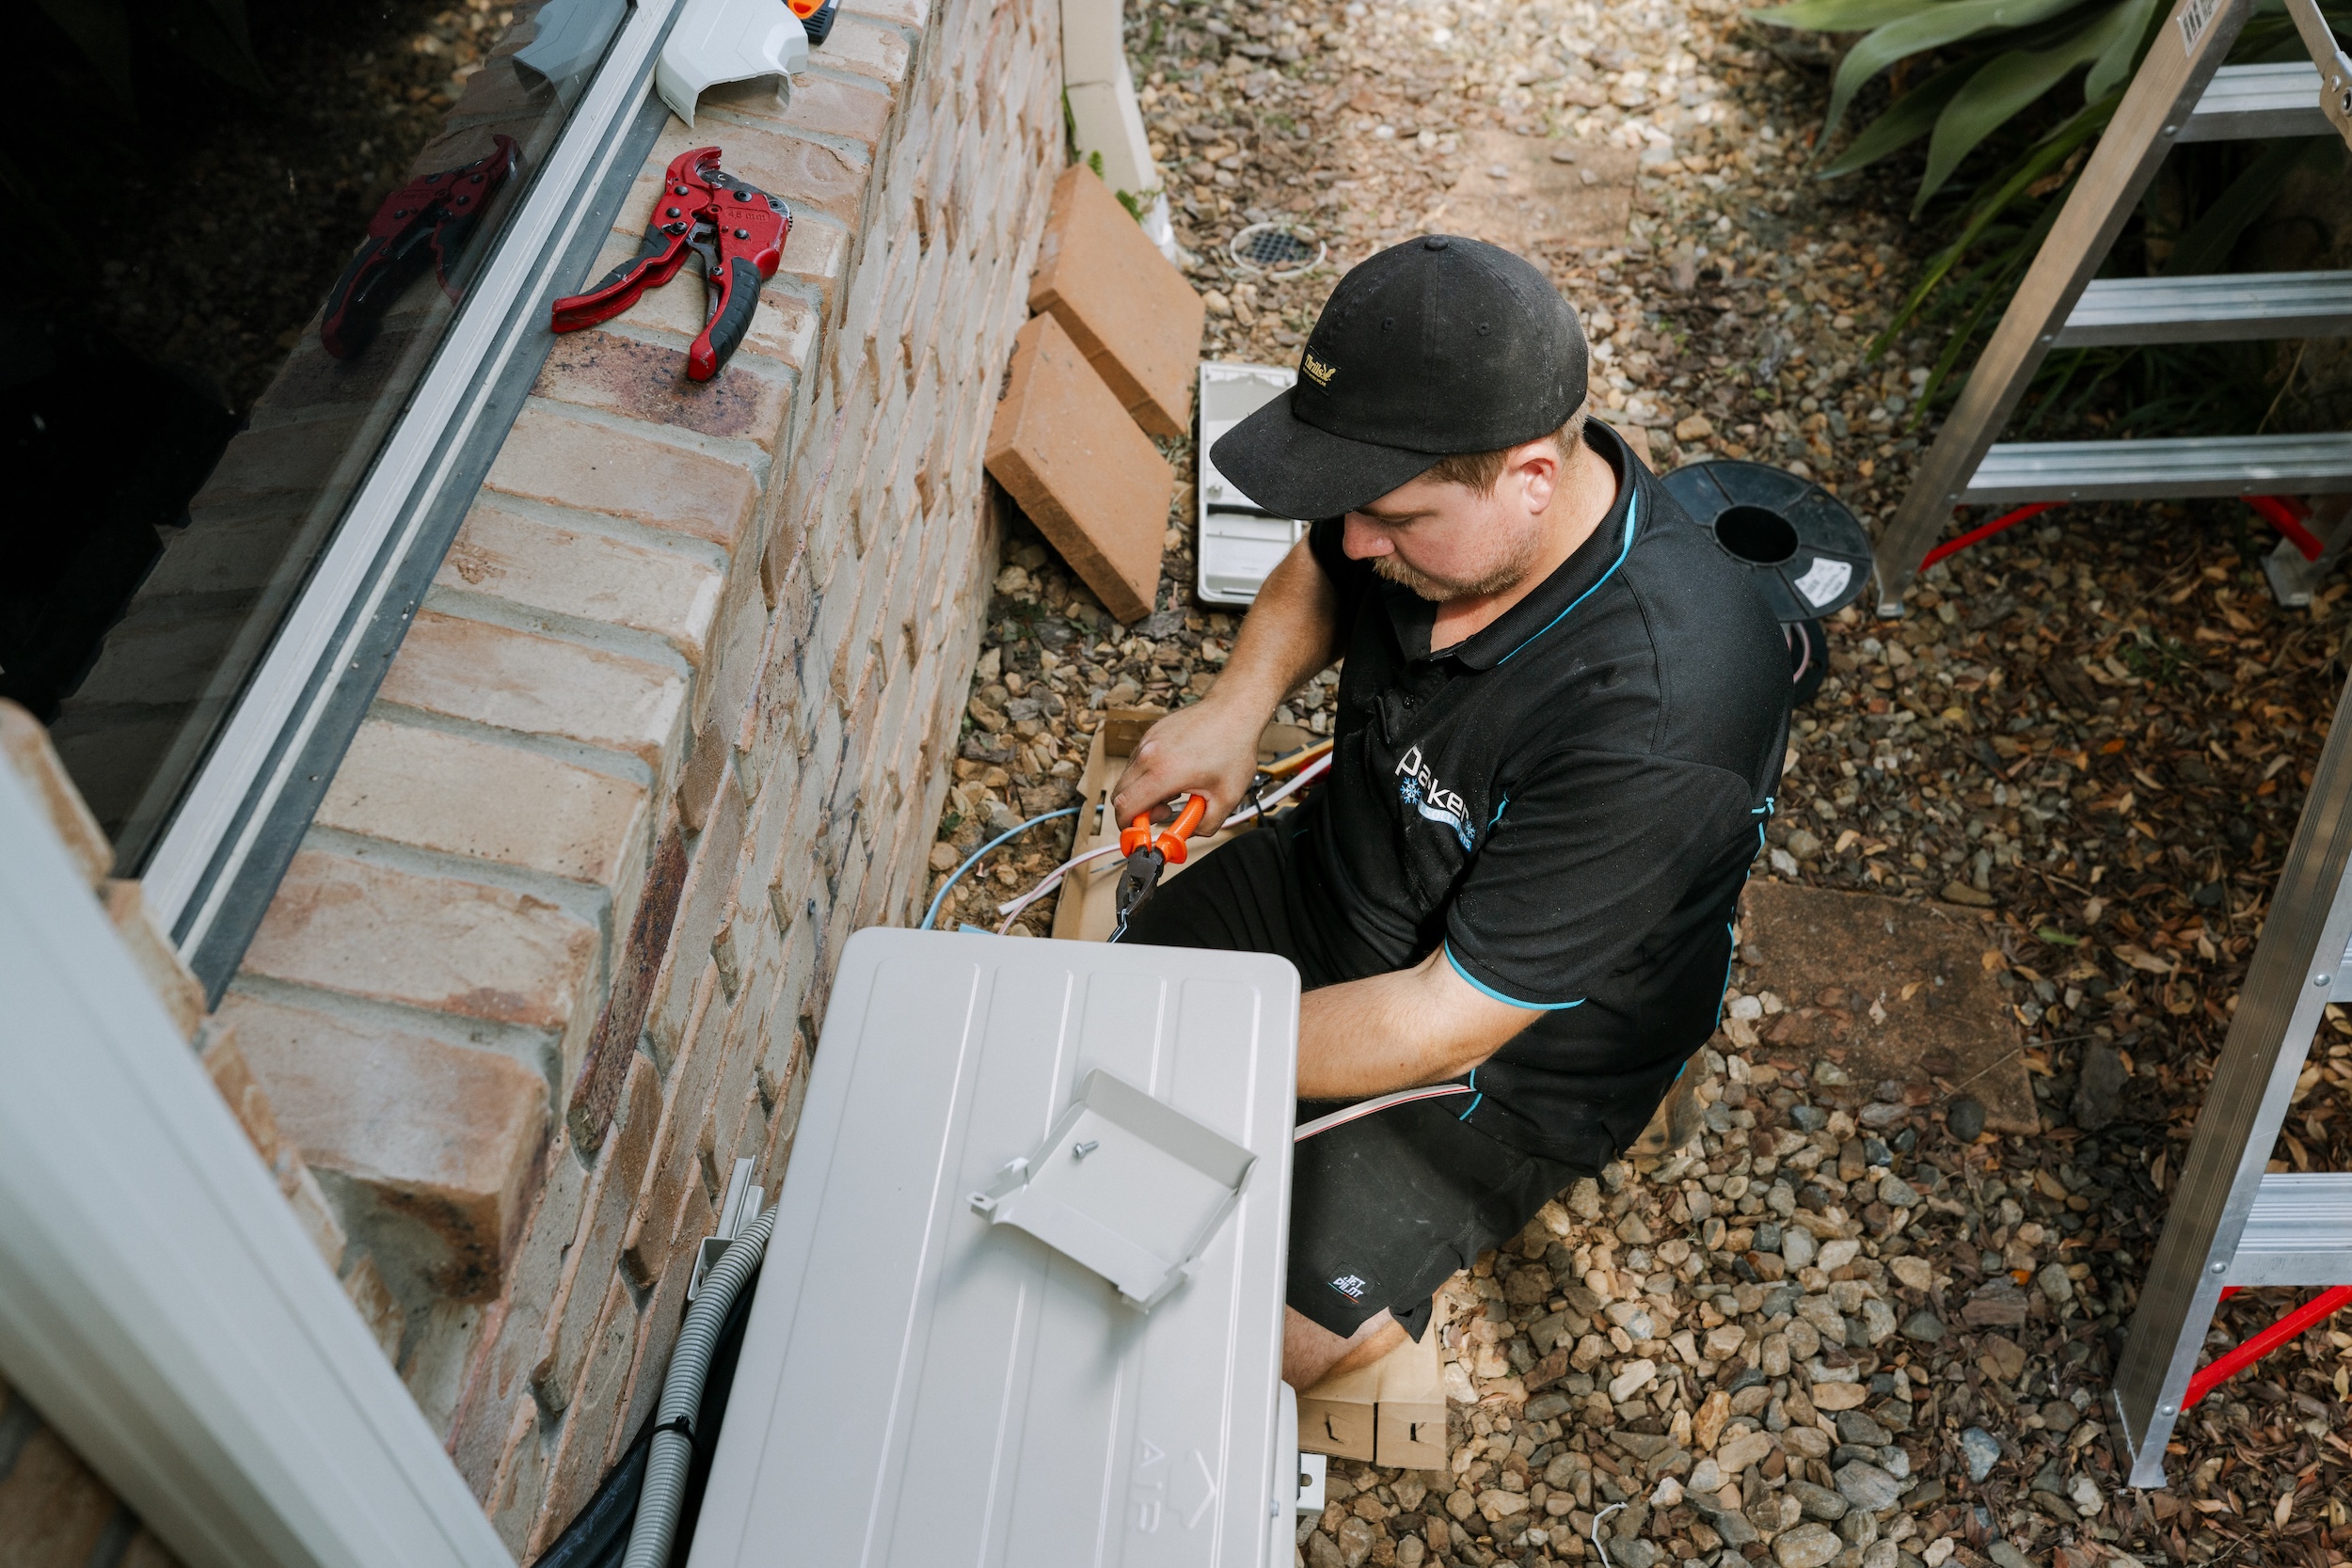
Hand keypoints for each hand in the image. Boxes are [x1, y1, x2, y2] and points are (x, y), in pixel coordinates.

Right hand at [1110, 694, 1265, 832]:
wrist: (1234, 710)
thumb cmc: (1233, 747)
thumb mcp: (1227, 797)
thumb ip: (1204, 825)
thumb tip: (1187, 833)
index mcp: (1163, 773)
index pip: (1124, 808)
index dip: (1129, 828)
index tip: (1143, 835)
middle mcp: (1148, 755)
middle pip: (1119, 795)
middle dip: (1137, 813)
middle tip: (1164, 812)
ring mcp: (1147, 742)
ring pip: (1127, 779)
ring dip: (1143, 793)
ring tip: (1175, 791)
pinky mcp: (1150, 734)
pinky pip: (1137, 763)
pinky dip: (1148, 776)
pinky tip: (1175, 774)